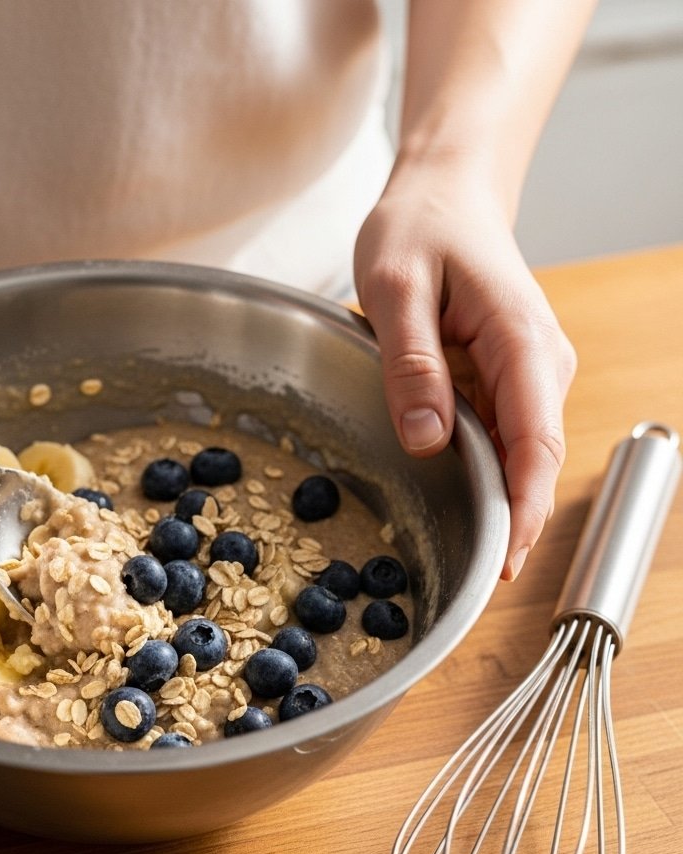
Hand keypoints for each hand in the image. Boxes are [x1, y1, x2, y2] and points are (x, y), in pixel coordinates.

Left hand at [354, 163, 575, 580]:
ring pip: (519, 453)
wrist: (446, 194)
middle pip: (534, 459)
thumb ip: (411, 364)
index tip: (505, 563)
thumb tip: (428, 441)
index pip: (536, 442)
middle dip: (510, 520)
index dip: (523, 508)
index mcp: (521, 341)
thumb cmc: (421, 228)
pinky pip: (499, 435)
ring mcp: (526, 373)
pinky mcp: (506, 378)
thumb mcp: (395, 288)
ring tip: (459, 551)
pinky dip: (482, 470)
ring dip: (495, 500)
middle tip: (471, 578)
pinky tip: (453, 495)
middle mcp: (539, 364)